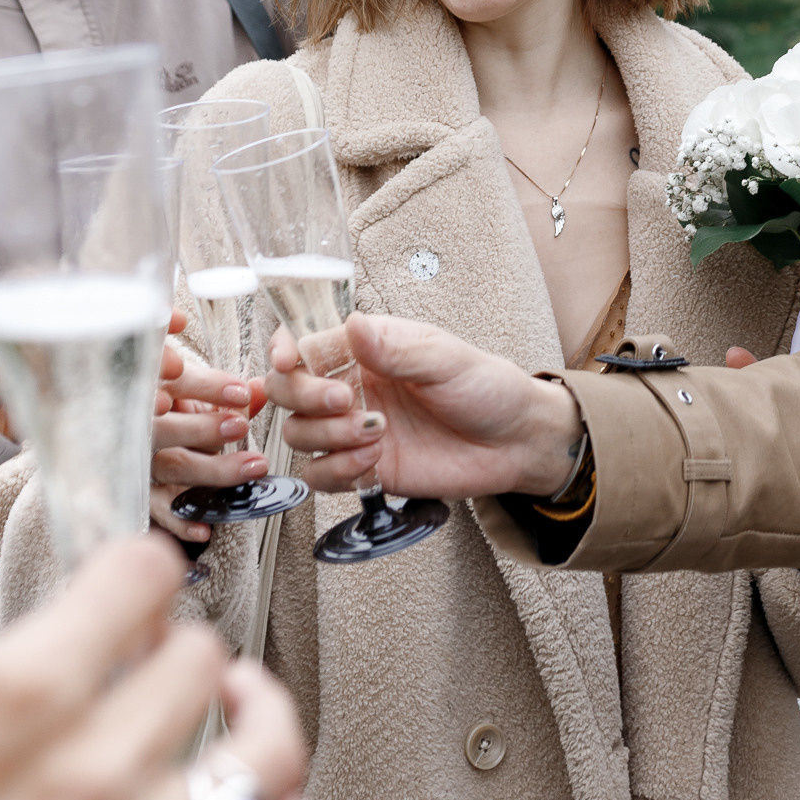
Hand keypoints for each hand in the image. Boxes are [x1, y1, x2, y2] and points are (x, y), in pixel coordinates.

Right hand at [0, 533, 318, 799]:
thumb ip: (22, 673)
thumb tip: (97, 636)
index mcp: (19, 699)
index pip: (141, 577)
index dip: (141, 573)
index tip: (137, 584)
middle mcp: (86, 772)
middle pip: (201, 659)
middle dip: (177, 651)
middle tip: (156, 666)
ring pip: (264, 756)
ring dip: (257, 719)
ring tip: (239, 707)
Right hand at [150, 347, 264, 543]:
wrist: (146, 453)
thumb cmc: (182, 421)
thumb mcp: (205, 404)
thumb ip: (232, 399)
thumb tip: (260, 388)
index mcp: (157, 392)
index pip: (176, 385)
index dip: (208, 387)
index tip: (243, 394)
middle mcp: (142, 429)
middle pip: (165, 428)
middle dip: (204, 428)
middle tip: (241, 427)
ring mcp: (138, 465)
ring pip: (169, 467)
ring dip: (210, 469)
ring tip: (251, 467)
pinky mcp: (142, 497)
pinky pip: (160, 512)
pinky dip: (182, 522)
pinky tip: (206, 528)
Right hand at [265, 314, 582, 499]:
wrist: (513, 442)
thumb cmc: (485, 388)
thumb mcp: (445, 360)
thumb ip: (395, 348)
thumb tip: (352, 324)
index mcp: (368, 348)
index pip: (306, 342)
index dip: (285, 350)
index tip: (287, 361)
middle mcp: (352, 386)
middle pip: (288, 390)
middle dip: (303, 396)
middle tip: (344, 401)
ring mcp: (353, 429)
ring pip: (299, 433)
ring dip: (328, 436)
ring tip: (377, 432)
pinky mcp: (362, 467)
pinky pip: (320, 474)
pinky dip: (337, 470)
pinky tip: (372, 459)